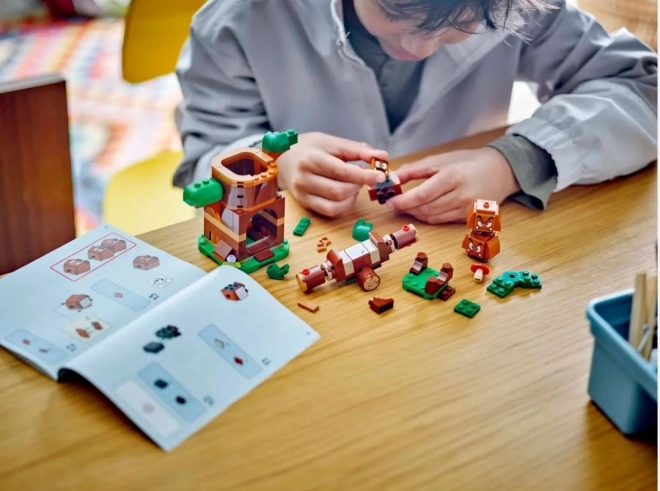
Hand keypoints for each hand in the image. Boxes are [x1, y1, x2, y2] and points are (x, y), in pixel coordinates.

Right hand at [277, 132, 387, 216]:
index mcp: (311, 159)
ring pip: (335, 205)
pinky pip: (329, 211)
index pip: (341, 171)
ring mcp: (302, 194)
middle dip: (357, 185)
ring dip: (351, 197)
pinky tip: (346, 195)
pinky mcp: (305, 204)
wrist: (283, 157)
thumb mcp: (332, 142)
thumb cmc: (310, 147)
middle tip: (362, 177)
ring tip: (352, 185)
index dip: (363, 175)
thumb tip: (382, 156)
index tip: (379, 176)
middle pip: (339, 191)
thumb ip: (358, 150)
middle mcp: (304, 178)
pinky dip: (344, 205)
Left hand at [385, 147, 519, 223]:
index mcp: (452, 177)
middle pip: (425, 209)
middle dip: (406, 208)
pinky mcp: (467, 218)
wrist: (500, 171)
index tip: (389, 201)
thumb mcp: (440, 159)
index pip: (422, 195)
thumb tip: (391, 179)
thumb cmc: (467, 162)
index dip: (403, 201)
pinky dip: (428, 216)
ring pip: (432, 217)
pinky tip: (421, 209)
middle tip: (393, 204)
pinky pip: (442, 220)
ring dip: (415, 213)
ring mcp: (466, 209)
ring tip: (405, 205)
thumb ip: (414, 170)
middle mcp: (461, 196)